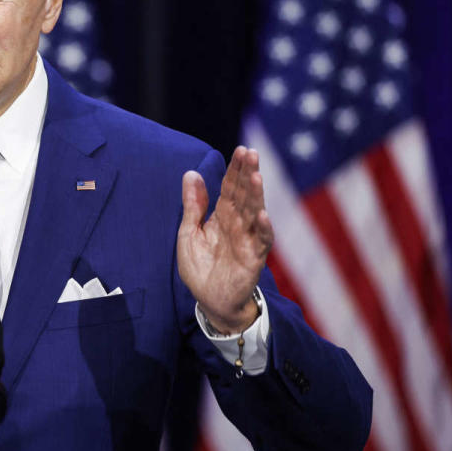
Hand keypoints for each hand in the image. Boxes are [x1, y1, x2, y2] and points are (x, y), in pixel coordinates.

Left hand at [177, 147, 273, 333]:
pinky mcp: (254, 258)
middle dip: (248, 174)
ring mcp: (248, 239)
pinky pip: (260, 241)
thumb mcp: (188, 232)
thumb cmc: (201, 267)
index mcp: (223, 215)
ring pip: (255, 213)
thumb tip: (191, 173)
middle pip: (245, 195)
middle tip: (251, 153)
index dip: (235, 169)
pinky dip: (263, 228)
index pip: (231, 187)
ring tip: (256, 177)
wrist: (209, 301)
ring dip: (257, 195)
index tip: (241, 150)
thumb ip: (192, 205)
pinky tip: (262, 215)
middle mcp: (238, 224)